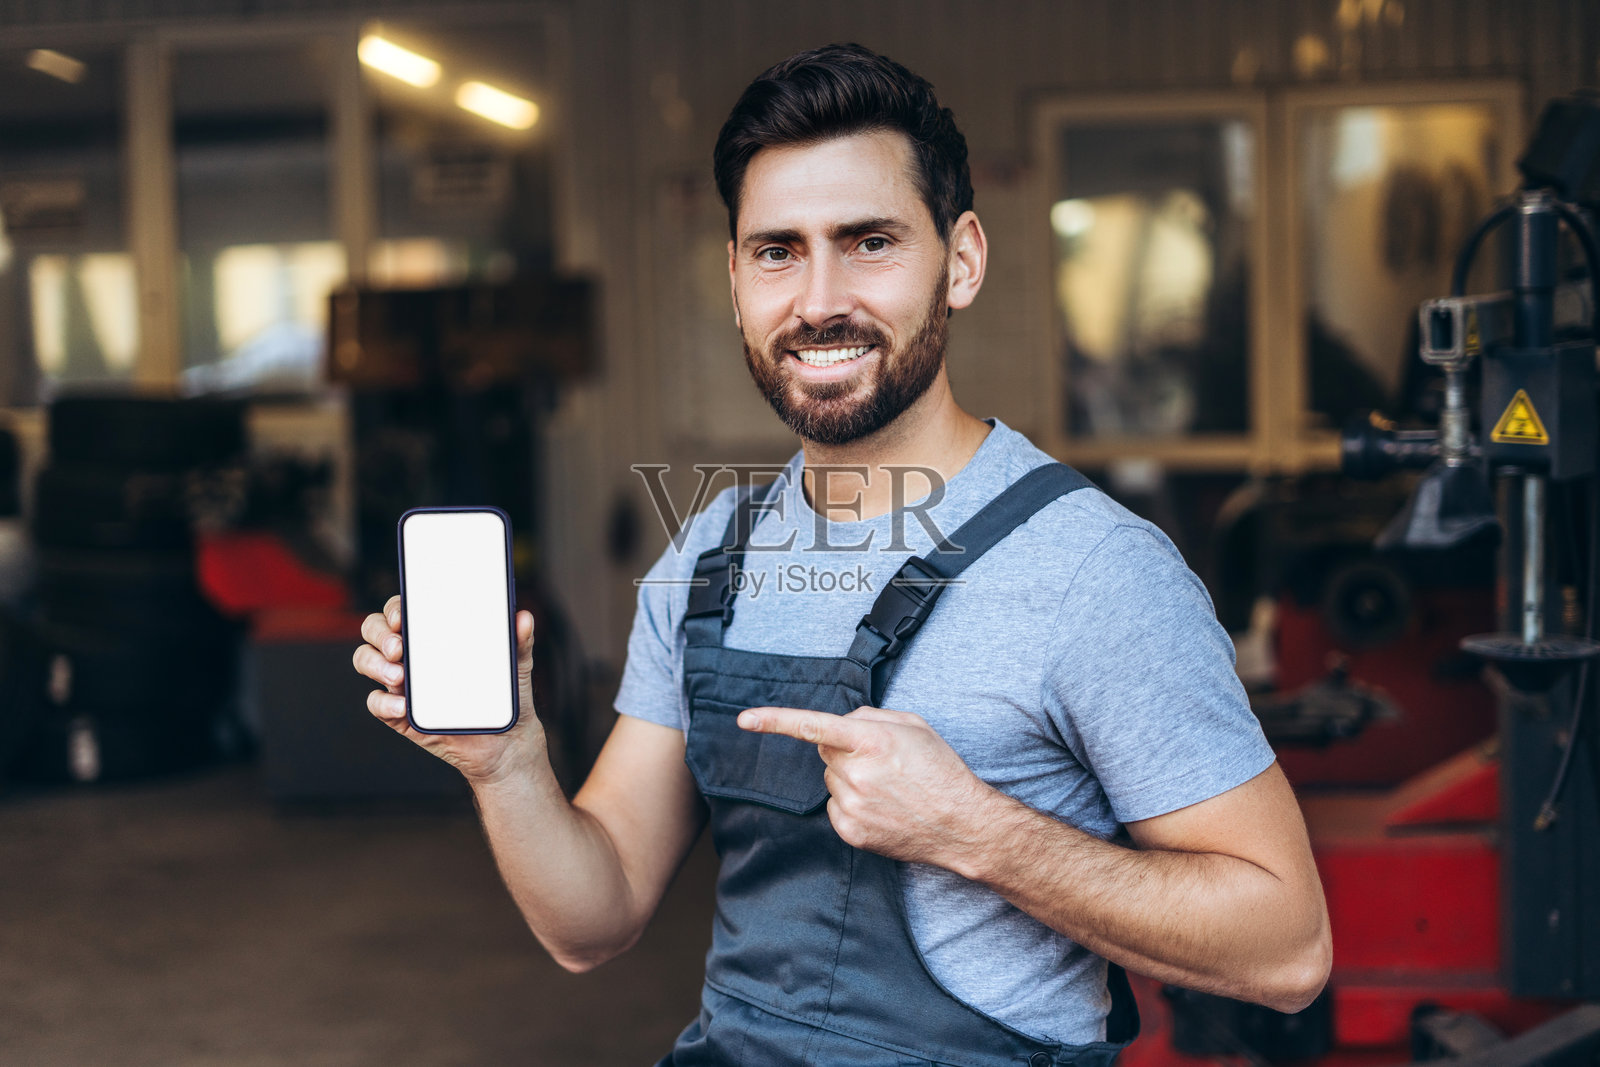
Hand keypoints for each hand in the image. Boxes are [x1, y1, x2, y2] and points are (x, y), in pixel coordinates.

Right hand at [353, 595, 545, 784]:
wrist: (505, 742)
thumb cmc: (506, 696)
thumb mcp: (517, 666)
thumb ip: (520, 642)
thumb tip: (524, 618)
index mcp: (434, 634)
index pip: (404, 609)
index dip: (396, 607)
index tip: (403, 615)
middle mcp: (411, 653)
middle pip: (374, 630)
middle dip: (380, 634)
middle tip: (399, 647)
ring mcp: (402, 683)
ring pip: (366, 660)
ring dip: (375, 664)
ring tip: (399, 677)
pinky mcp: (399, 714)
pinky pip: (376, 703)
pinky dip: (383, 703)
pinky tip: (402, 708)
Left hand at [737, 705, 993, 865]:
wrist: (962, 825)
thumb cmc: (941, 770)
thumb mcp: (913, 726)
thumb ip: (870, 716)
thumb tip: (842, 722)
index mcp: (872, 741)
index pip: (813, 726)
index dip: (774, 721)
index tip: (745, 719)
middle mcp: (856, 773)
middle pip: (825, 753)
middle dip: (844, 752)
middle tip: (882, 763)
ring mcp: (852, 805)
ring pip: (831, 781)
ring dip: (850, 779)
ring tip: (889, 789)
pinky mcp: (851, 831)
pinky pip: (834, 807)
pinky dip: (852, 805)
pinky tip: (882, 808)